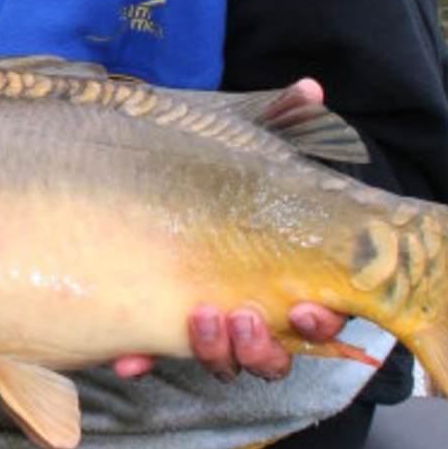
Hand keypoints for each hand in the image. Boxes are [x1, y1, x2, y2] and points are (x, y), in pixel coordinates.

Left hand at [115, 77, 339, 381]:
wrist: (148, 185)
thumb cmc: (216, 173)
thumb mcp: (244, 145)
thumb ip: (279, 120)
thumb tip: (309, 87)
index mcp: (285, 279)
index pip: (317, 316)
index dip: (318, 320)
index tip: (304, 306)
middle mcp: (251, 311)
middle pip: (270, 353)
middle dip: (260, 344)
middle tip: (241, 314)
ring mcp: (206, 326)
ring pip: (223, 361)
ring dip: (215, 351)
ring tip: (199, 318)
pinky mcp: (159, 327)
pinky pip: (154, 355)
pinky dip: (143, 358)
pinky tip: (129, 357)